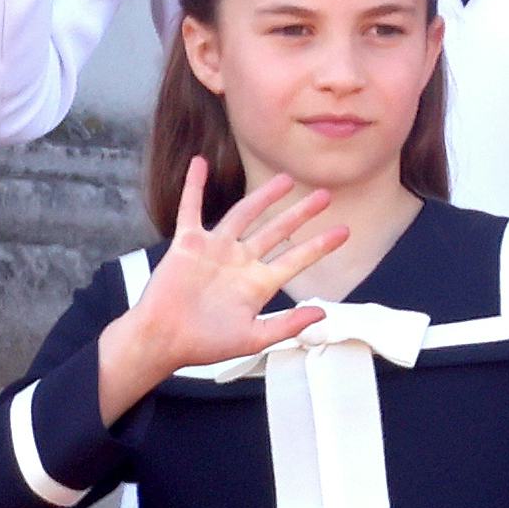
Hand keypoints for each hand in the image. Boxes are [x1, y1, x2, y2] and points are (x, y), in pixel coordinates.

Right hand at [94, 164, 347, 423]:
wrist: (164, 339)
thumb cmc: (205, 344)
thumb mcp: (253, 338)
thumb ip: (287, 325)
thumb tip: (323, 313)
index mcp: (258, 284)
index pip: (296, 258)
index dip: (320, 245)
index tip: (344, 232)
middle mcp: (240, 262)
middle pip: (276, 230)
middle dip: (300, 213)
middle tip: (325, 196)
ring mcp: (214, 250)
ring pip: (244, 214)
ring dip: (264, 196)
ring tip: (286, 179)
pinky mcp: (187, 244)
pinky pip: (191, 209)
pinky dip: (194, 186)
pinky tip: (200, 164)